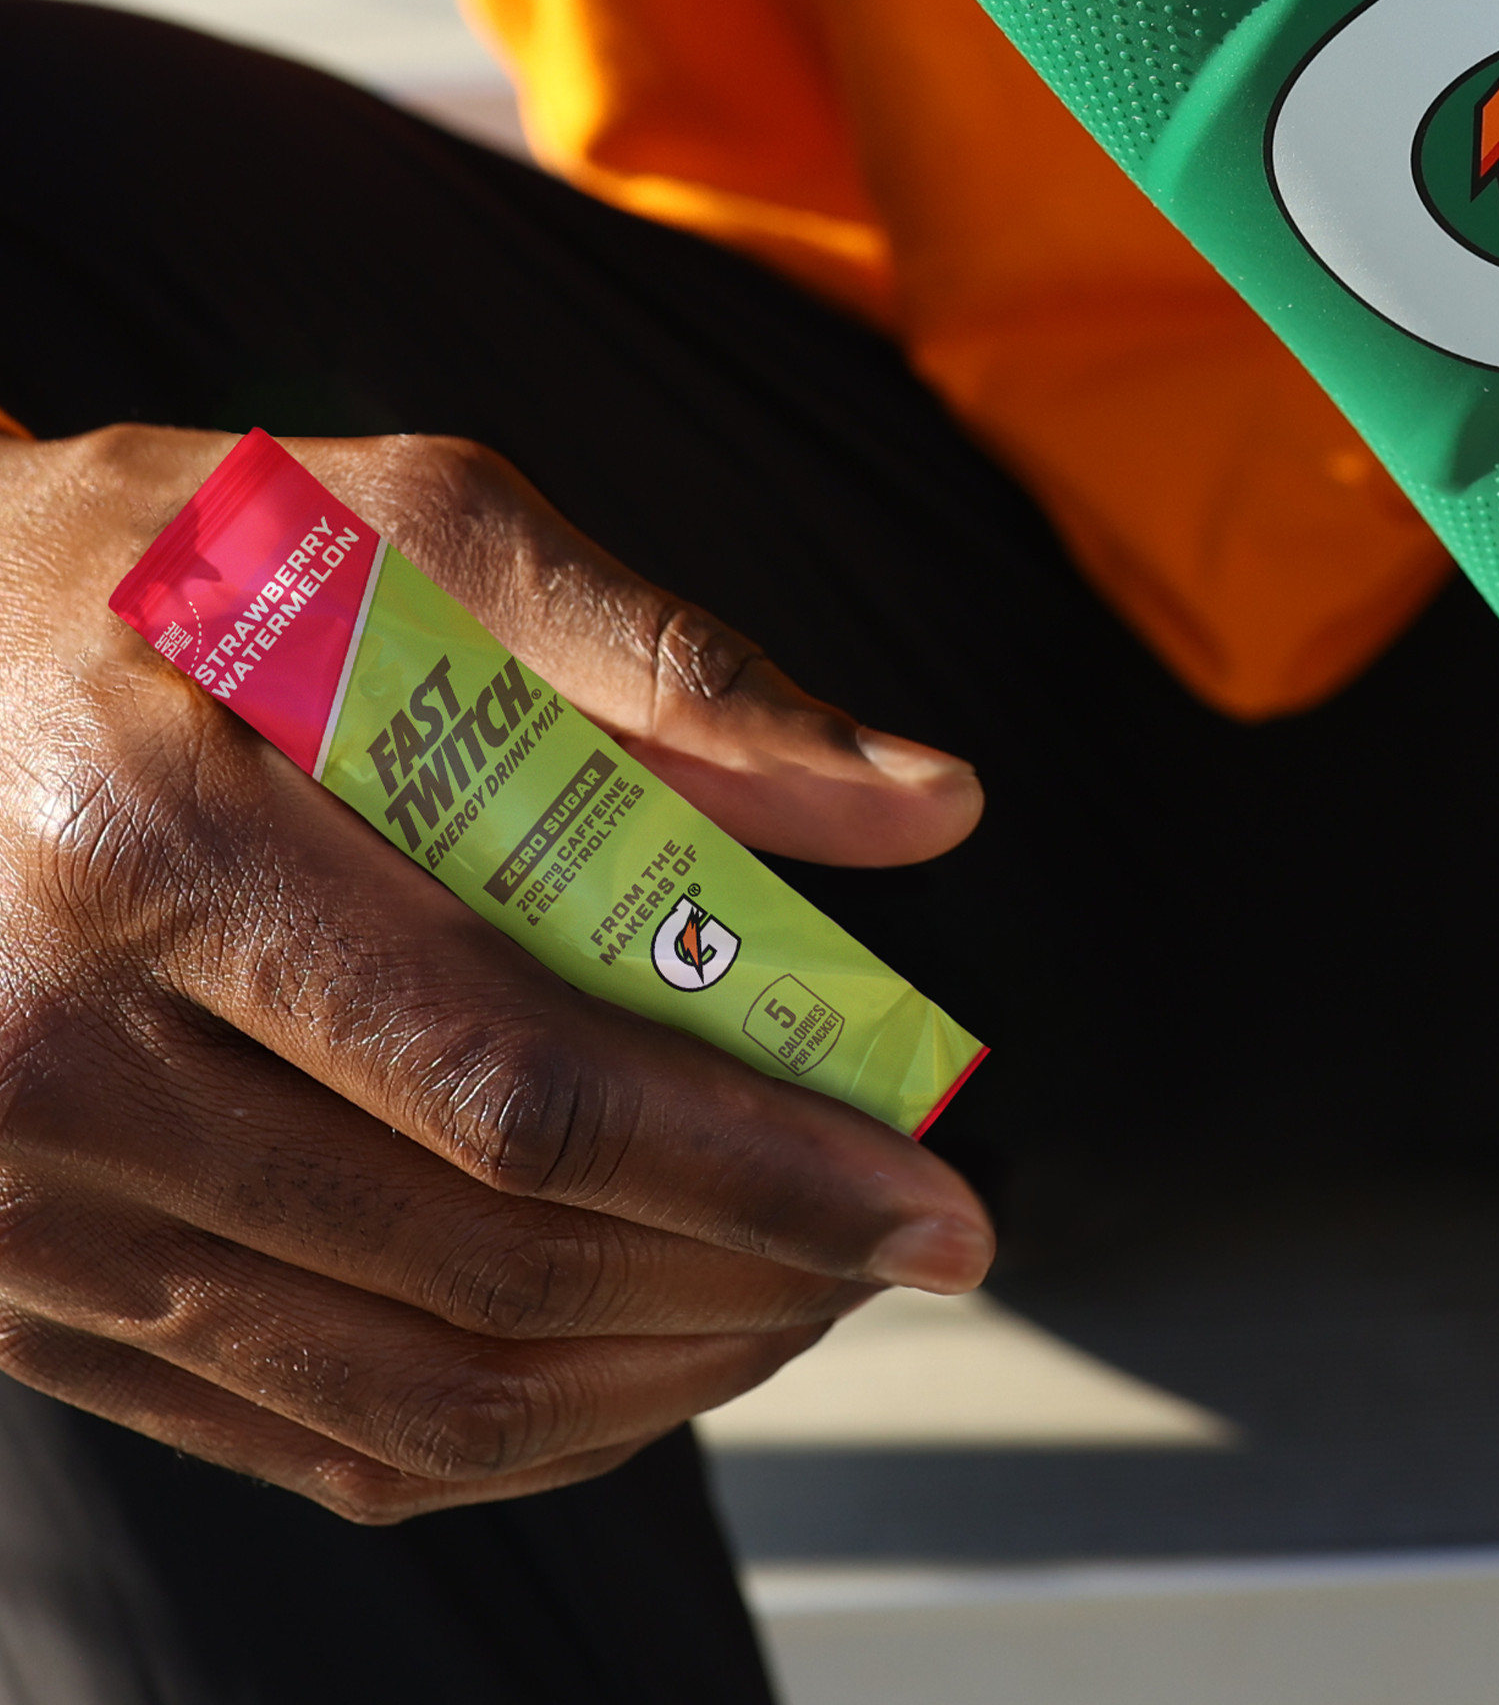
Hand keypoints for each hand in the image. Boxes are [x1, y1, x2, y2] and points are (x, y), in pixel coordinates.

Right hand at [0, 425, 989, 1519]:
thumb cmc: (165, 566)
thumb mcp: (397, 530)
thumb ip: (665, 663)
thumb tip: (931, 804)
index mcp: (152, 844)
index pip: (517, 1081)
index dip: (753, 1165)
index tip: (935, 1198)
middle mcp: (54, 1062)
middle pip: (482, 1258)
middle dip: (745, 1275)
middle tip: (902, 1243)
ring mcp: (17, 1211)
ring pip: (411, 1393)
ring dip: (653, 1373)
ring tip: (799, 1298)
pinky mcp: (20, 1292)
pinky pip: (308, 1438)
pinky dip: (510, 1428)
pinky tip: (632, 1354)